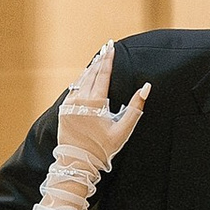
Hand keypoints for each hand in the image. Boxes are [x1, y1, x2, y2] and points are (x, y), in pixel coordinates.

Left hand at [55, 41, 151, 179]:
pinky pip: (73, 90)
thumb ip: (136, 108)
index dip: (108, 59)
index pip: (103, 74)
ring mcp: (69, 104)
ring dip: (90, 69)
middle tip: (106, 46)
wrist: (77, 162)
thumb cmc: (102, 148)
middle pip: (91, 74)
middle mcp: (80, 100)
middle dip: (100, 59)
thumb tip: (146, 88)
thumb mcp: (123, 130)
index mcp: (94, 103)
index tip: (112, 47)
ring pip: (81, 80)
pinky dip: (81, 81)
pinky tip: (85, 77)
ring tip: (98, 58)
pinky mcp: (63, 110)